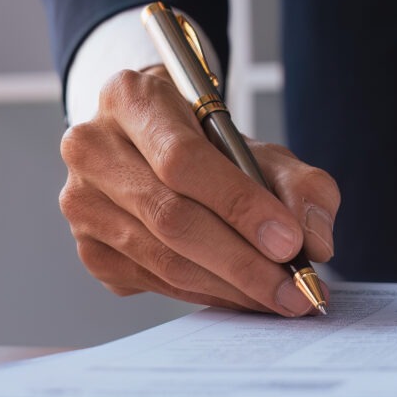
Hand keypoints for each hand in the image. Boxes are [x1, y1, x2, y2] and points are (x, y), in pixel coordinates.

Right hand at [58, 66, 339, 314]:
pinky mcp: (90, 249)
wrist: (157, 152)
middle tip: (295, 290)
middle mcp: (91, 147)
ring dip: (230, 286)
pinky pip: (155, 282)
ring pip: (162, 258)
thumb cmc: (211, 146)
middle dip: (243, 261)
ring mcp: (83, 202)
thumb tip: (313, 242)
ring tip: (281, 299)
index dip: (239, 205)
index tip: (290, 243)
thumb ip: (299, 185)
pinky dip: (208, 294)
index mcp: (129, 97)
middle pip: (170, 216)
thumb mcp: (260, 147)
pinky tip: (244, 297)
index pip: (183, 159)